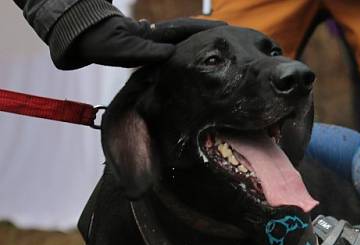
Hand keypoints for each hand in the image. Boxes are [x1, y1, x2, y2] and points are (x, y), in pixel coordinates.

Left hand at [67, 16, 225, 67]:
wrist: (86, 38)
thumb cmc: (103, 44)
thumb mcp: (123, 48)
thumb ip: (145, 51)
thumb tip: (169, 53)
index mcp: (155, 35)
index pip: (186, 29)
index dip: (207, 29)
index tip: (226, 29)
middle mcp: (158, 36)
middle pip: (188, 32)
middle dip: (208, 33)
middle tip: (230, 36)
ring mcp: (154, 42)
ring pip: (182, 40)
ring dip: (200, 42)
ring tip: (218, 46)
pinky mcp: (150, 51)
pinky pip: (174, 50)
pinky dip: (187, 50)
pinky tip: (193, 57)